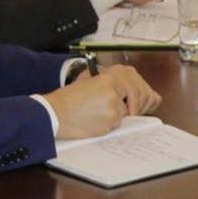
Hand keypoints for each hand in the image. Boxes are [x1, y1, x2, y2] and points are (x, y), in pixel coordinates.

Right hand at [43, 66, 160, 138]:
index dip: (143, 90)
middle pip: (140, 94)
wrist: (55, 113)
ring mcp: (115, 103)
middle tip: (132, 111)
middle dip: (139, 104)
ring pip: (127, 111)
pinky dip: (109, 124)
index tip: (142, 98)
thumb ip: (113, 82)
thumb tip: (137, 92)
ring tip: (99, 113)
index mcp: (110, 74)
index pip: (136, 80)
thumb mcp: (91, 81)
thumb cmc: (70, 100)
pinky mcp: (112, 119)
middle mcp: (115, 86)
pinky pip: (118, 123)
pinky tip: (94, 120)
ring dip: (118, 115)